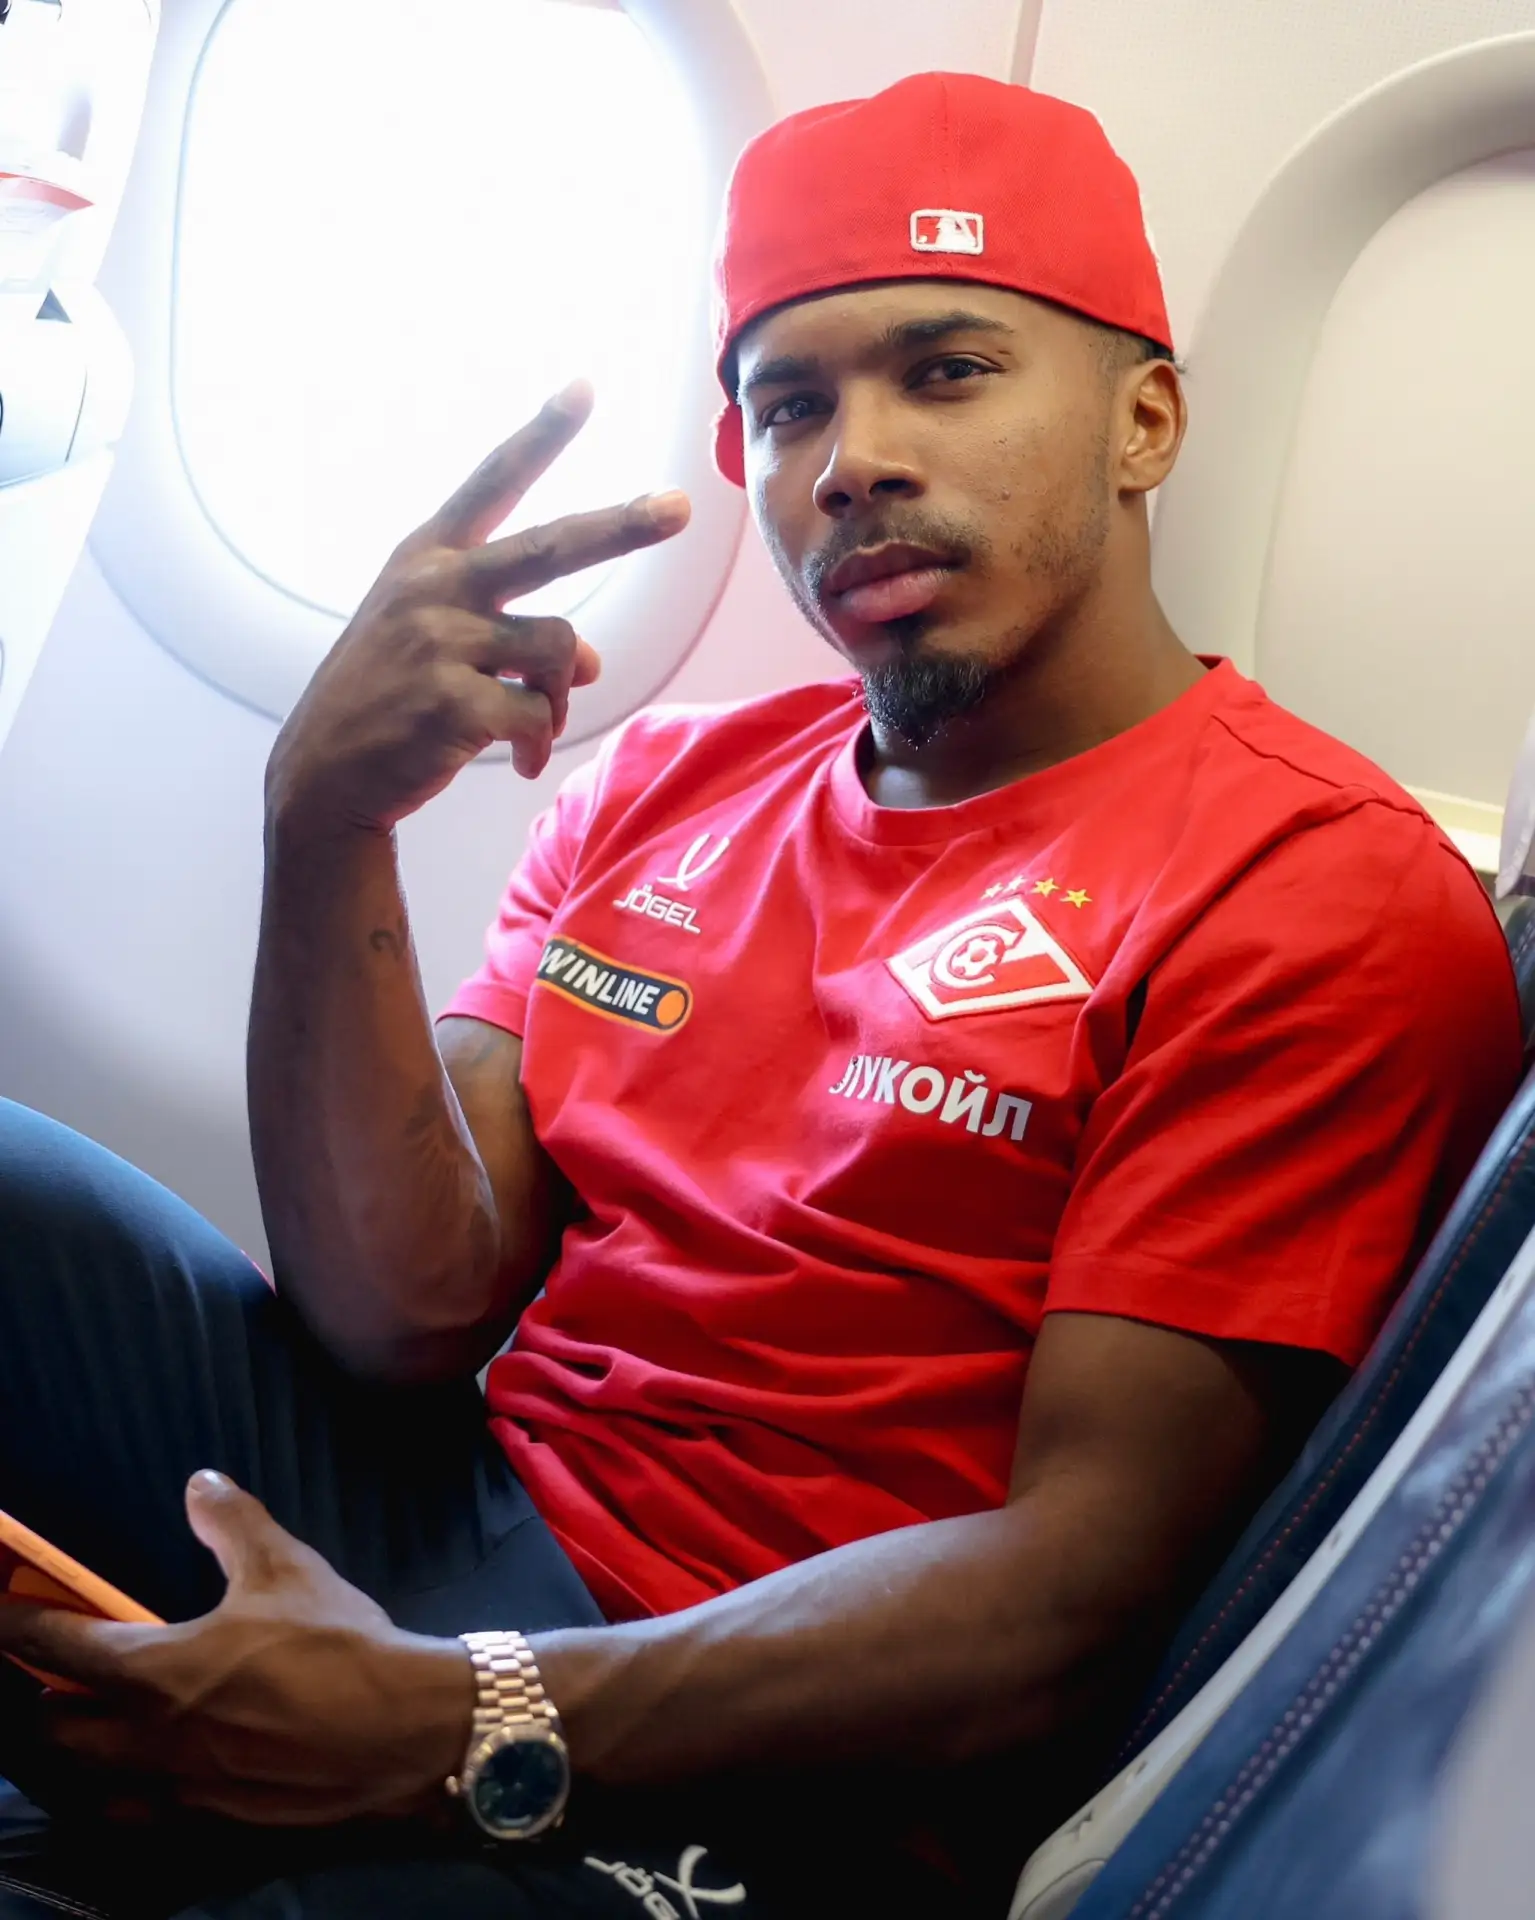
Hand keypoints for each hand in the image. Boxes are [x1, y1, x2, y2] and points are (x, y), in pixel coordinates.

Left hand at [0, 1473, 473, 1826]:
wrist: (396, 1728)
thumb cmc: (334, 1643)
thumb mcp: (285, 1566)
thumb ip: (231, 1523)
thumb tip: (199, 1483)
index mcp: (155, 1670)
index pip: (56, 1647)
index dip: (14, 1626)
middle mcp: (147, 1737)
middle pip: (53, 1728)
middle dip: (39, 1696)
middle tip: (47, 1671)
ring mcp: (175, 1786)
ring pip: (85, 1779)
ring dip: (70, 1750)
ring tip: (78, 1725)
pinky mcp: (208, 1817)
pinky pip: (134, 1811)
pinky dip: (115, 1790)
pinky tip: (134, 1774)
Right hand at [265, 381, 691, 830]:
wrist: (322, 777)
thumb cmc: (387, 701)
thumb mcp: (435, 645)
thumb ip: (511, 634)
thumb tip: (592, 661)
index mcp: (426, 557)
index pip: (492, 482)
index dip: (541, 434)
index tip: (585, 387)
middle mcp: (433, 586)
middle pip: (552, 546)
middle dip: (623, 526)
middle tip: (682, 507)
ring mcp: (440, 641)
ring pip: (561, 649)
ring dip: (562, 695)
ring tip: (537, 725)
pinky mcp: (451, 701)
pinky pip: (538, 715)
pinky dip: (539, 743)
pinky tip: (517, 762)